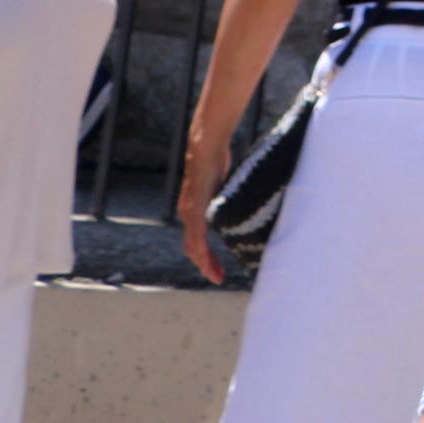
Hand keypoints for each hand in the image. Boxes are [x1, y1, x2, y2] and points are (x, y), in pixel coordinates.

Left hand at [178, 120, 230, 284]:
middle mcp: (187, 214)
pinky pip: (197, 233)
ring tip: (214, 274)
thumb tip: (236, 201)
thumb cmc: (214, 161)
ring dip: (203, 262)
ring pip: (193, 245)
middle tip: (217, 278)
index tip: (216, 269)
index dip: (205, 256)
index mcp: (192, 211)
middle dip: (205, 265)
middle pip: (192, 248)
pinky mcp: (195, 207)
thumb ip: (222, 197)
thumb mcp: (220, 185)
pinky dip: (200, 248)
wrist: (205, 145)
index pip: (196, 241)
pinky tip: (205, 258)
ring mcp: (190, 211)